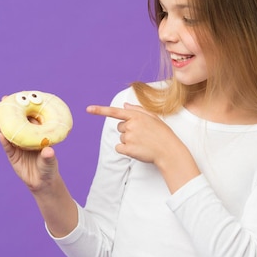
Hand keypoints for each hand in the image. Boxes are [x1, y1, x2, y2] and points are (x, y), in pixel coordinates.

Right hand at [0, 107, 60, 194]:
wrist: (42, 182)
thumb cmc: (48, 168)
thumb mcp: (50, 162)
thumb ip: (48, 157)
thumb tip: (48, 151)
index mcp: (35, 135)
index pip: (29, 118)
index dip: (24, 108)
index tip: (19, 98)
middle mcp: (25, 138)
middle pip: (15, 123)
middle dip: (9, 111)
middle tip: (3, 99)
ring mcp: (17, 146)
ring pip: (7, 132)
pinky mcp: (12, 156)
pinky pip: (7, 147)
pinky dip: (3, 140)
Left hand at [86, 103, 200, 192]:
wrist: (168, 150)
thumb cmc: (162, 134)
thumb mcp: (153, 117)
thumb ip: (138, 110)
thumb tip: (124, 105)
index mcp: (136, 115)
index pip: (115, 112)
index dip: (100, 110)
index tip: (88, 109)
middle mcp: (131, 125)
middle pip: (120, 127)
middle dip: (128, 130)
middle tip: (142, 135)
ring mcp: (129, 137)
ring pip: (121, 138)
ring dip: (129, 141)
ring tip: (142, 143)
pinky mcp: (128, 149)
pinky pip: (119, 148)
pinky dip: (126, 150)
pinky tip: (137, 150)